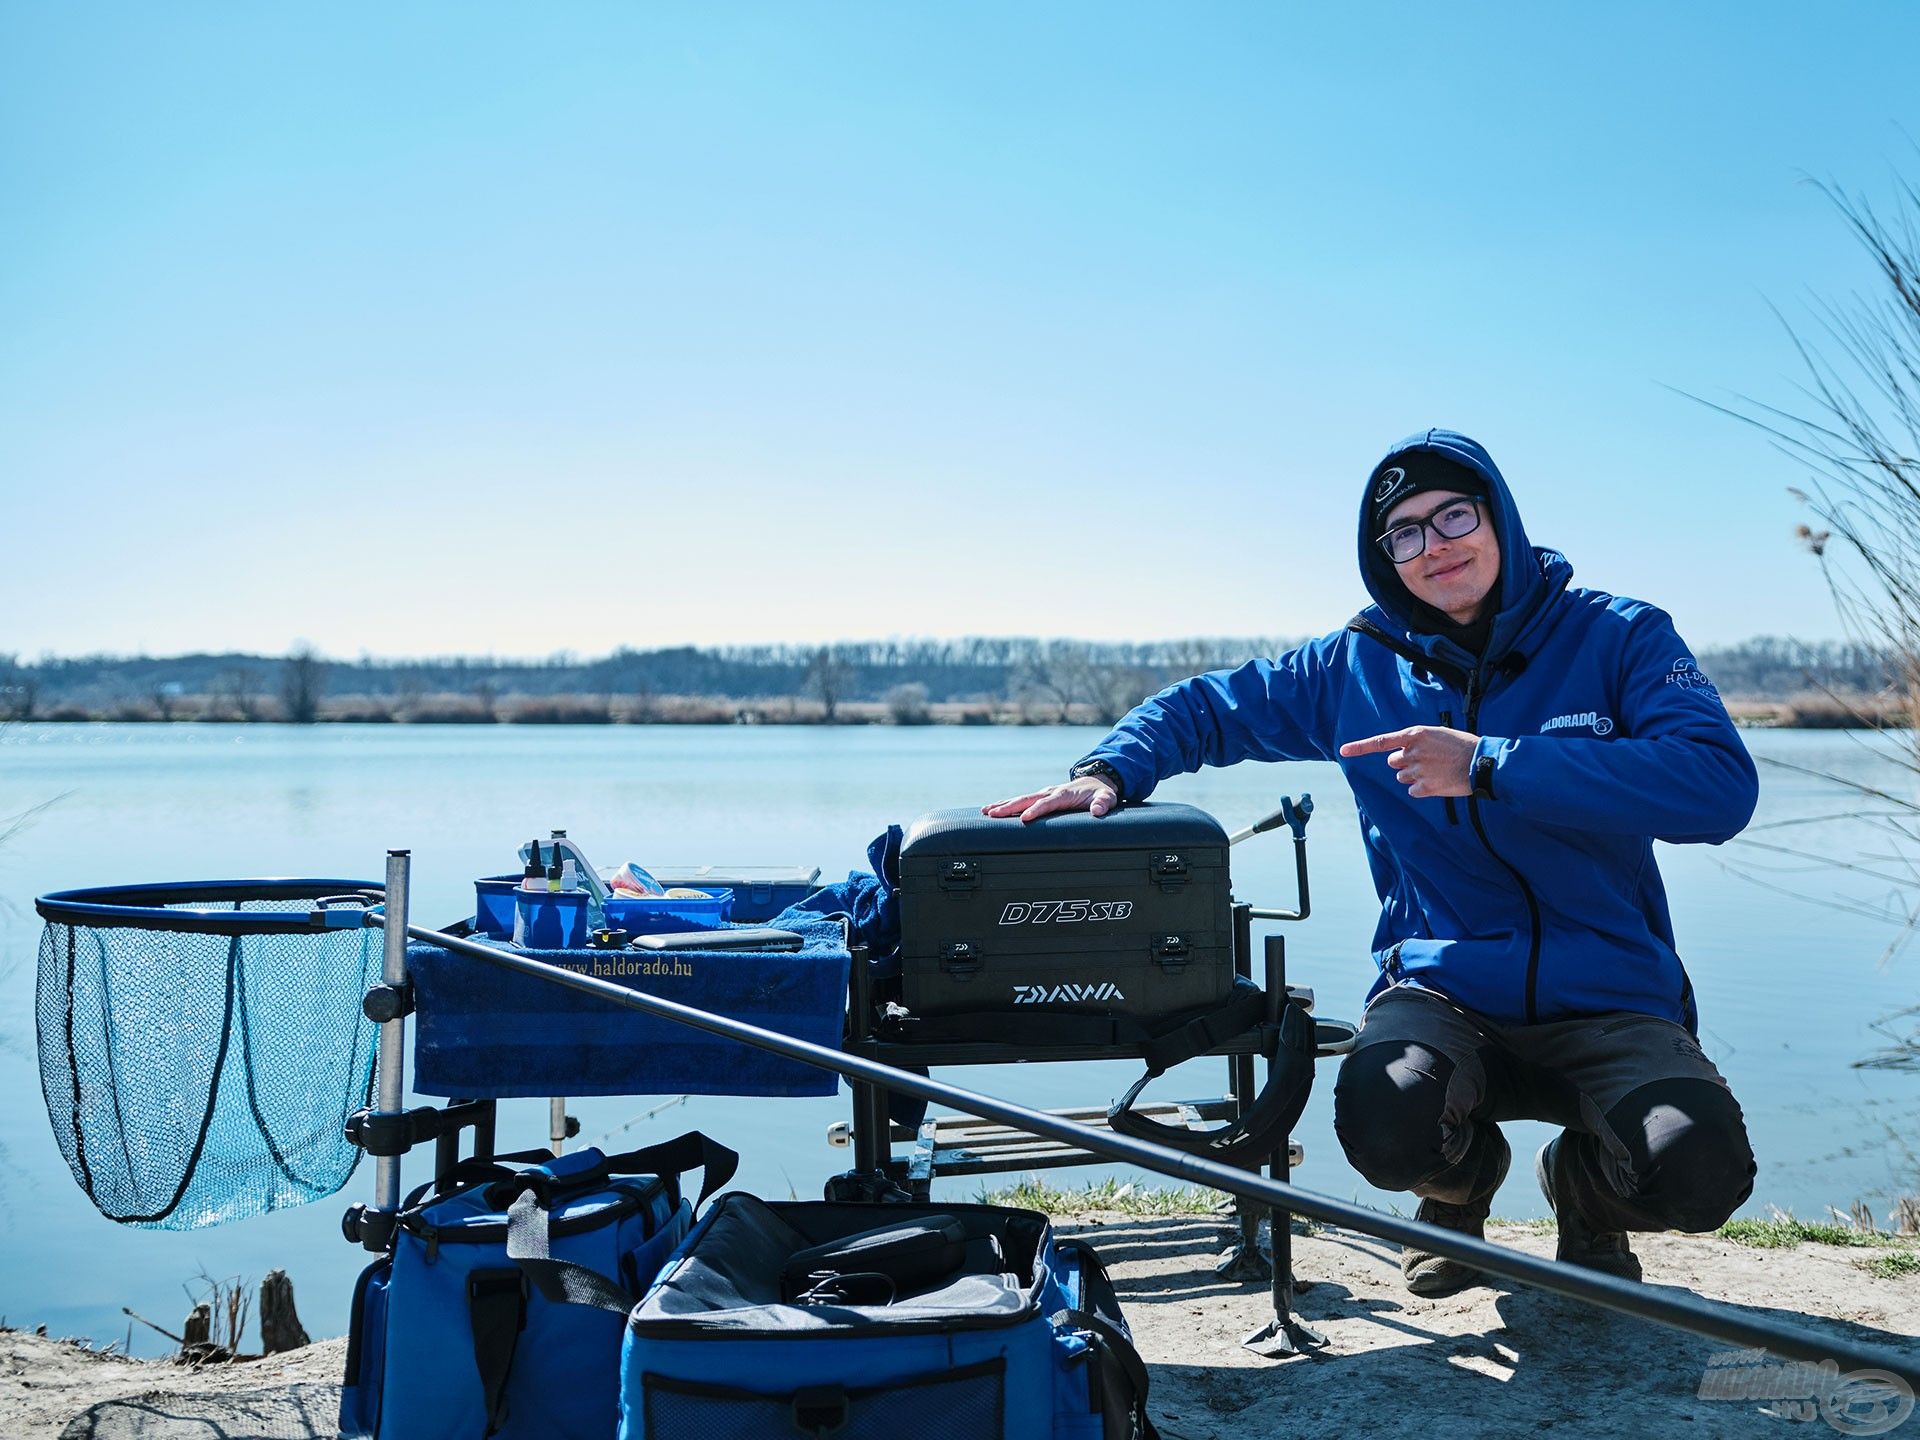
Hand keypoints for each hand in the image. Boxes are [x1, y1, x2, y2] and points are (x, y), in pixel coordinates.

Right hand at [981, 776, 1120, 822]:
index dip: (1036, 810)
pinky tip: (992, 811)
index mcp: (1064, 794)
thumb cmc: (1101, 793)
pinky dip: (1006, 804)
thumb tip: (1097, 811)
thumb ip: (1103, 804)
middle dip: (1009, 807)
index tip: (1024, 819)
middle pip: (1027, 799)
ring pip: (1020, 799)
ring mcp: (1044, 794)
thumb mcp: (1107, 798)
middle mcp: (1050, 792)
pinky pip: (1022, 801)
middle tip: (992, 814)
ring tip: (986, 812)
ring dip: (1003, 805)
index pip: (1047, 803)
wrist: (1096, 782)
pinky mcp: (1040, 797)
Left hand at [1338, 726, 1478, 798]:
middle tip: (1425, 761)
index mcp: (1415, 735)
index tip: (1343, 751)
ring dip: (1413, 776)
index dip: (1360, 747)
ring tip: (1436, 770)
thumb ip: (1416, 741)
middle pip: (1393, 762)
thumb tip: (1400, 753)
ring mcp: (1418, 770)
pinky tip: (1438, 782)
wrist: (1482, 763)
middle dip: (1404, 763)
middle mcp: (1412, 752)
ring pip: (1402, 777)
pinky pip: (1412, 790)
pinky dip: (1422, 789)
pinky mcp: (1425, 787)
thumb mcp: (1438, 734)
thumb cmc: (1462, 746)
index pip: (1381, 742)